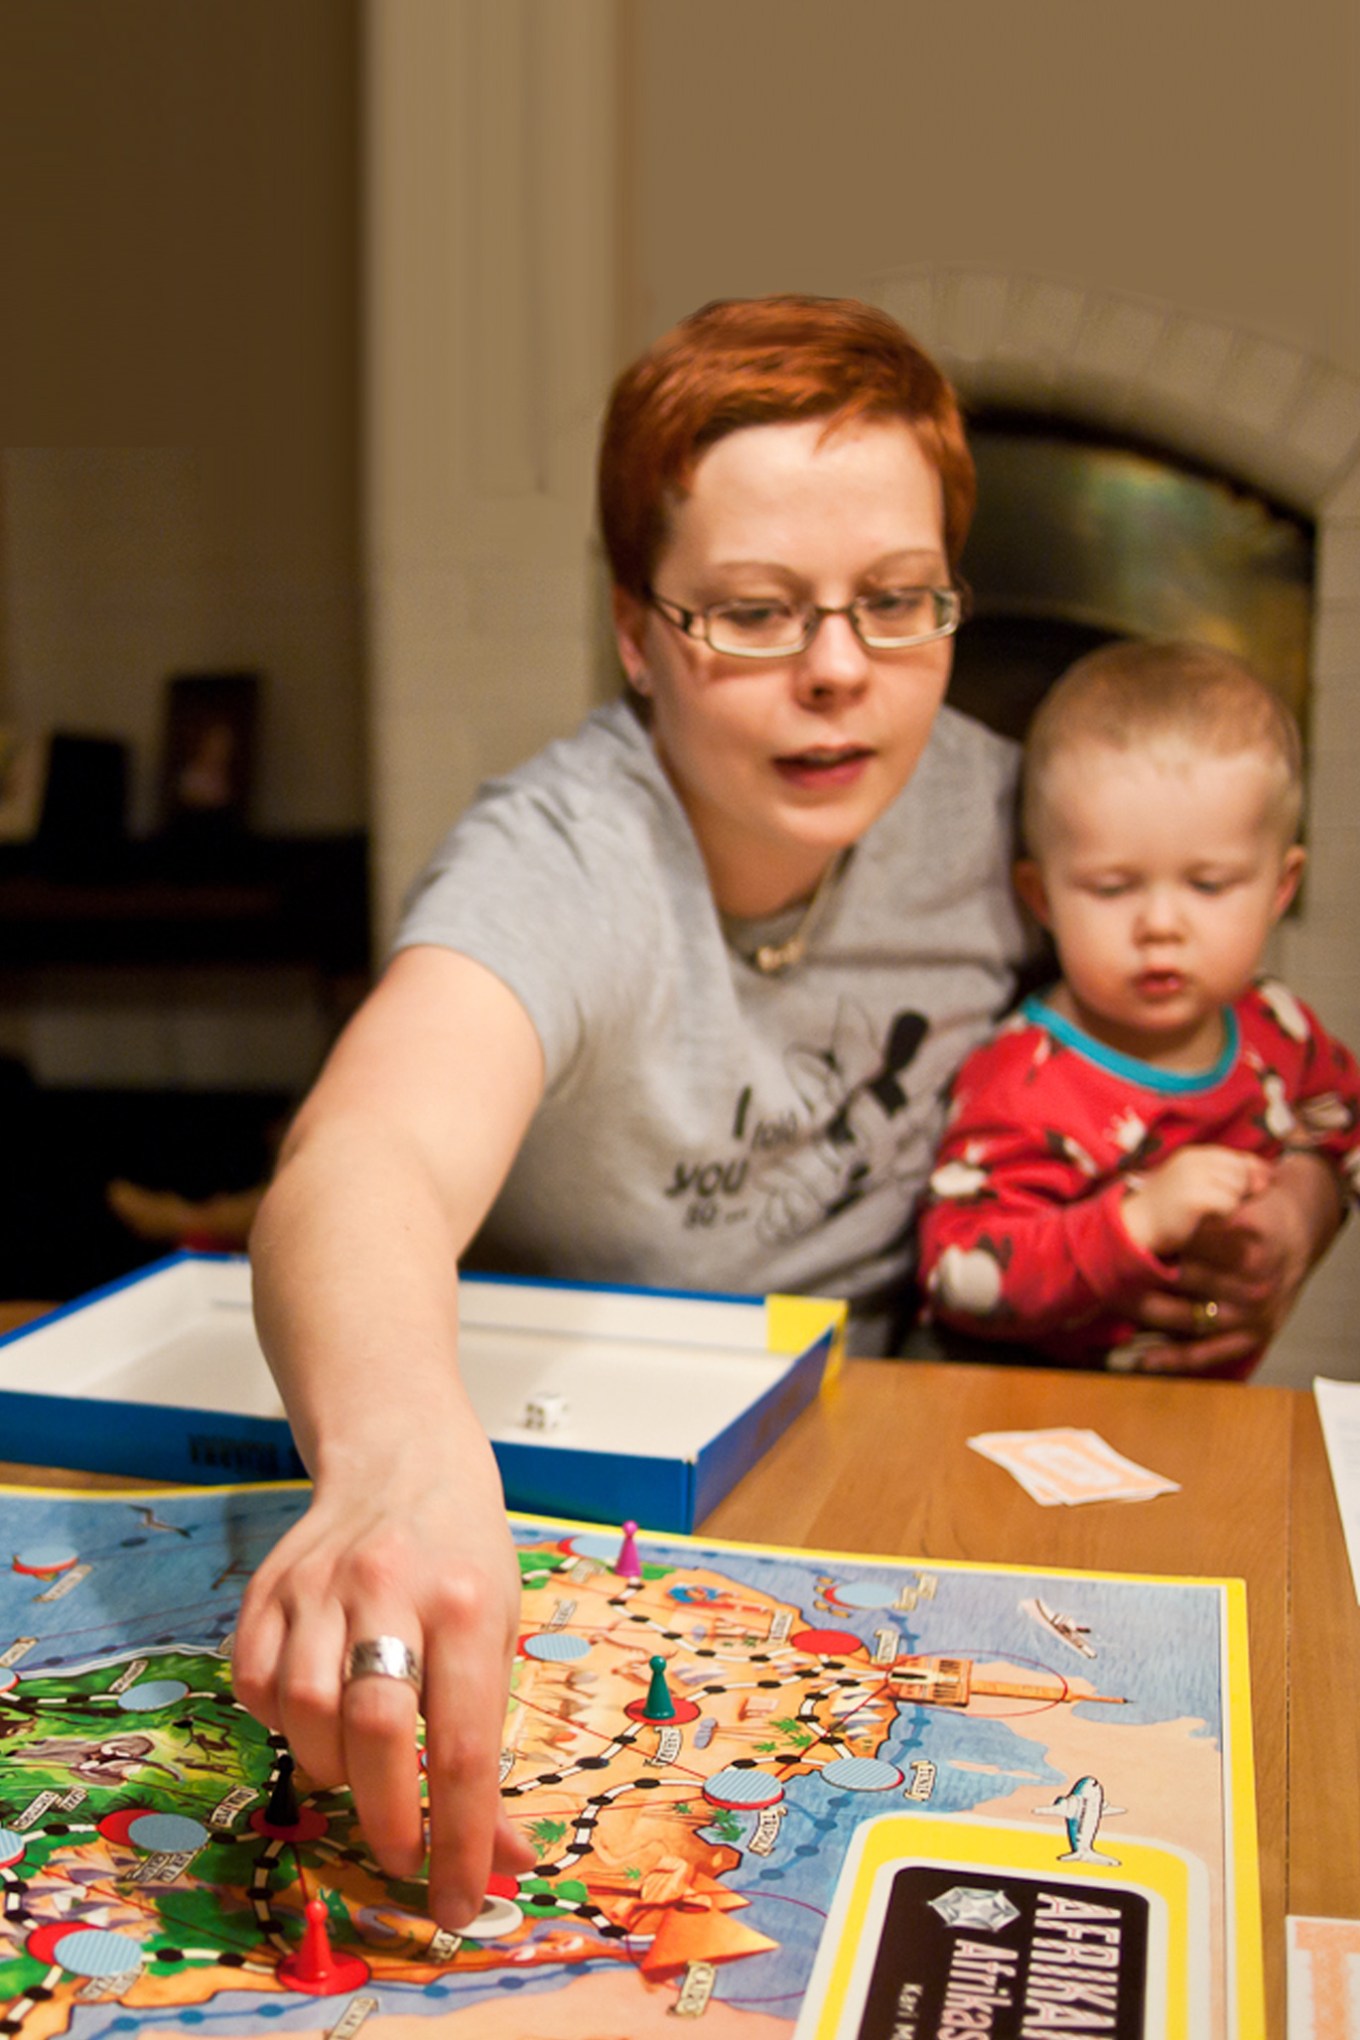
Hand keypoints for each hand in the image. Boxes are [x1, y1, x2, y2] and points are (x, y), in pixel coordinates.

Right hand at [233, 1434, 534, 1928]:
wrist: (404, 1461)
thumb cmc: (465, 1561)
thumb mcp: (501, 1636)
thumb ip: (493, 1746)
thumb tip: (506, 1861)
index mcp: (468, 1604)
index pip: (463, 1742)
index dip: (462, 1838)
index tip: (461, 1902)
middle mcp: (390, 1588)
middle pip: (374, 1729)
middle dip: (389, 1817)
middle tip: (406, 1857)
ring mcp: (319, 1584)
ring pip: (306, 1713)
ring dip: (334, 1773)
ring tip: (364, 1775)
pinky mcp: (266, 1588)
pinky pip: (256, 1686)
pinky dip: (283, 1726)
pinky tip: (316, 1722)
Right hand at [1120, 1145, 1271, 1257]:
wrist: (1135, 1224)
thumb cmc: (1168, 1207)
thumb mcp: (1195, 1182)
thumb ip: (1226, 1175)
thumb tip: (1268, 1177)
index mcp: (1194, 1154)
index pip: (1239, 1158)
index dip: (1253, 1174)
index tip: (1255, 1189)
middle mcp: (1194, 1160)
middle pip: (1242, 1172)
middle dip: (1242, 1190)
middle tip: (1224, 1205)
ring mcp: (1193, 1177)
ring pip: (1238, 1188)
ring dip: (1232, 1203)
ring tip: (1212, 1211)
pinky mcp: (1194, 1197)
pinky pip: (1229, 1203)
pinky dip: (1225, 1214)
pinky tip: (1209, 1219)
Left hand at [1129, 1149, 1343, 1371]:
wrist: (1298, 1235)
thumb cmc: (1255, 1211)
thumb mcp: (1235, 1195)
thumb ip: (1199, 1203)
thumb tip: (1142, 1190)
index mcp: (1247, 1237)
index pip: (1188, 1240)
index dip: (1151, 1241)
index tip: (1116, 1244)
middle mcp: (1253, 1279)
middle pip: (1183, 1278)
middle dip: (1140, 1276)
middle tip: (1101, 1274)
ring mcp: (1253, 1312)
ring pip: (1188, 1317)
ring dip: (1147, 1313)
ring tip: (1110, 1306)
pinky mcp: (1255, 1336)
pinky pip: (1210, 1353)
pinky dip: (1175, 1359)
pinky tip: (1144, 1359)